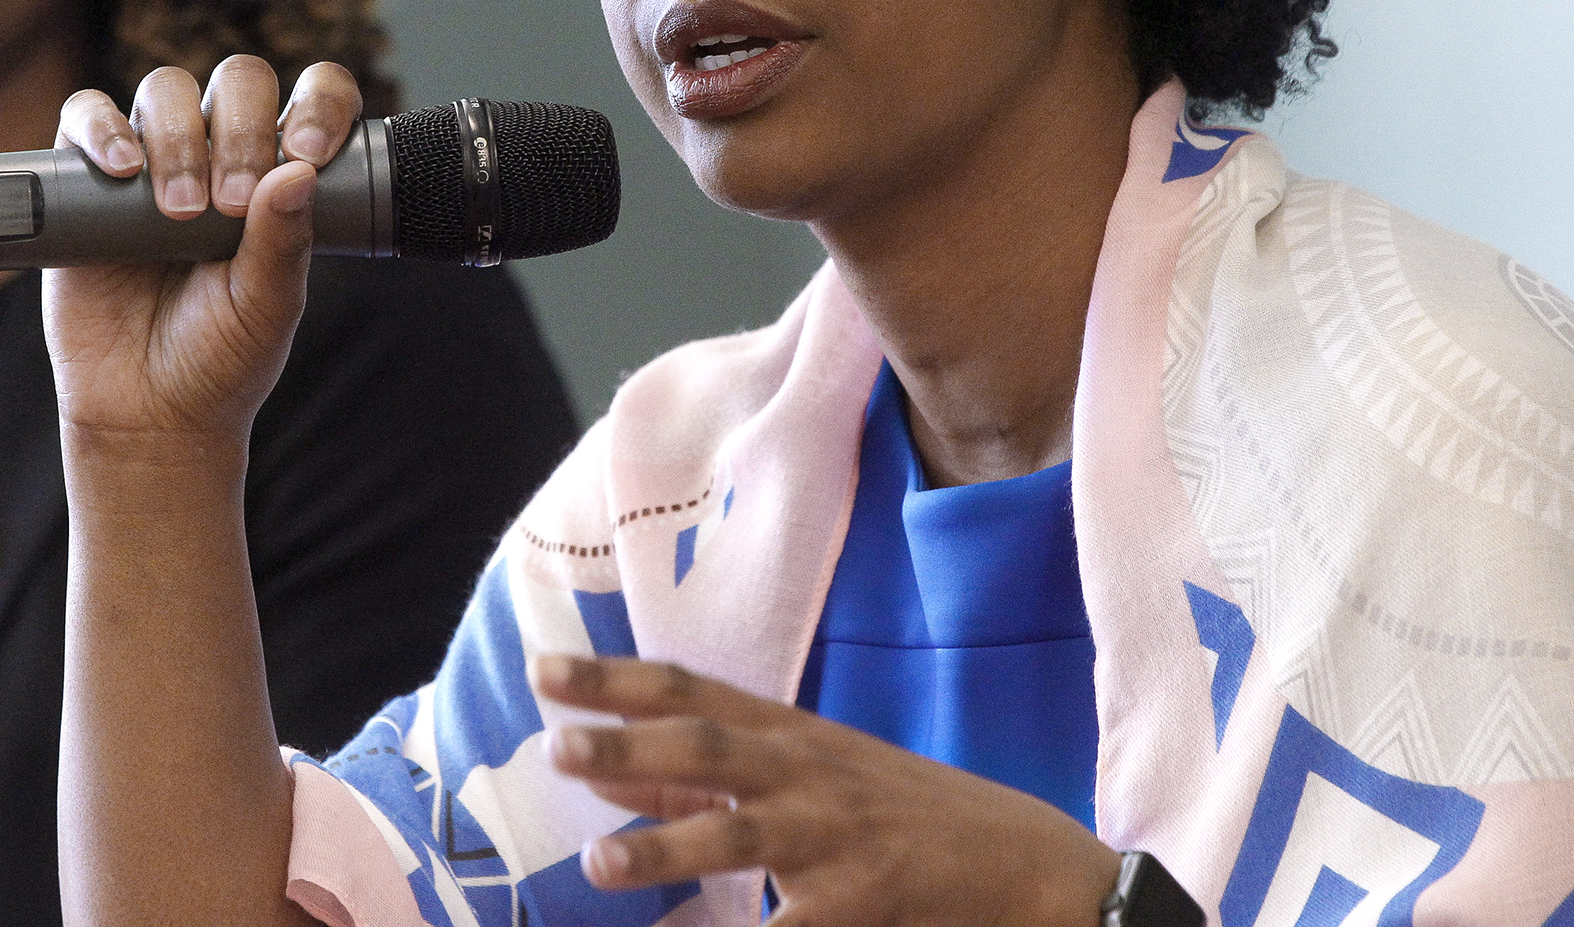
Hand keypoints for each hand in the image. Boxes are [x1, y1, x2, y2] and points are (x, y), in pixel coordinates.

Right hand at [44, 57, 362, 439]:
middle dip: (241, 129)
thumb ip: (284, 243)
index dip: (319, 104)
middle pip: (236, 82)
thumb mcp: (268, 307)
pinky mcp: (84, 179)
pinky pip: (84, 118)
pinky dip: (101, 129)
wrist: (146, 411)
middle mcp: (219, 154)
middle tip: (231, 203)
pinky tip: (122, 171)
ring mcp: (151, 160)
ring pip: (165, 90)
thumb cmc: (219, 358)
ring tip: (179, 212)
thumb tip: (299, 171)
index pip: (312, 99)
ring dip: (178, 136)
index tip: (309, 152)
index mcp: (280, 175)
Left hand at [533, 655, 1118, 926]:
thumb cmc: (906, 818)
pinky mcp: (862, 904)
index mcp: (791, 735)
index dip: (616, 677)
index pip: (690, 690)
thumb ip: (719, 773)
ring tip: (597, 863)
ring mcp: (834, 838)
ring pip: (738, 832)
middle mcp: (807, 773)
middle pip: (705, 743)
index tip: (544, 670)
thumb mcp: (816, 774)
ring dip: (665, 846)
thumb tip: (618, 767)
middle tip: (553, 745)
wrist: (1030, 866)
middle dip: (626, 743)